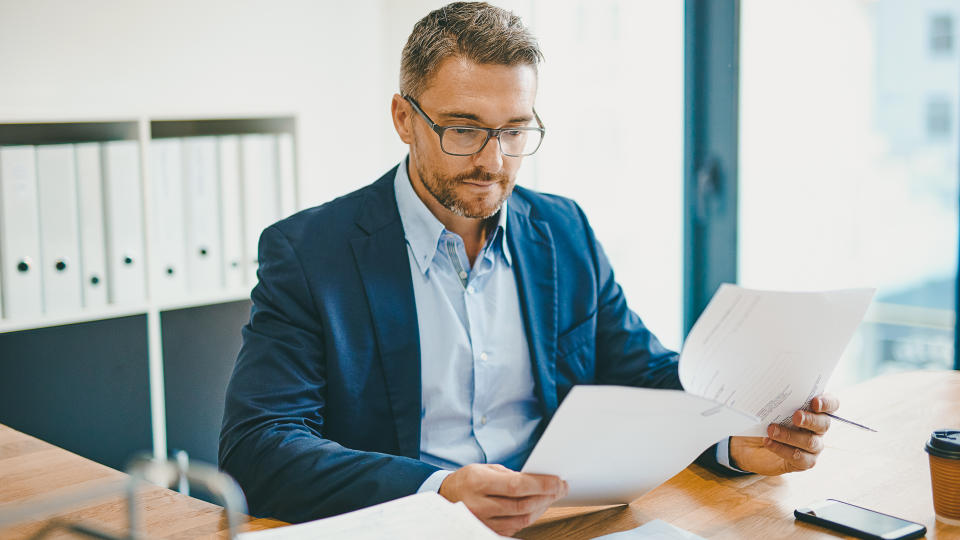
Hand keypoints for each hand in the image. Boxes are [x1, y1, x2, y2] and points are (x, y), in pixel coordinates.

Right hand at [438, 463, 567, 535]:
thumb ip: (509, 475)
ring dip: (541, 507)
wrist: (446, 497)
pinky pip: (515, 527)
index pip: (516, 486)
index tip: (558, 481)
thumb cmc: (468, 480)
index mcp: (478, 483)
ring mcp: (483, 521)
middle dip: (547, 496)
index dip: (541, 485)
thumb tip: (538, 480)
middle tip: (561, 488)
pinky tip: (537, 507)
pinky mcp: (488, 531)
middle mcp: (479, 505)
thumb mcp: (486, 469)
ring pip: (522, 519)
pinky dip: (530, 517)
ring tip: (551, 496)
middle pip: (522, 504)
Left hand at [729, 394, 838, 475]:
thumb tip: (770, 391)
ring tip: (771, 430)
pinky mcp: (803, 462)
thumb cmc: (765, 421)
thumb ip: (778, 400)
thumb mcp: (770, 408)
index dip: (827, 403)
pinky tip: (768, 442)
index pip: (831, 404)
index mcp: (814, 410)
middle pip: (823, 424)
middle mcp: (818, 428)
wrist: (753, 445)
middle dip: (810, 420)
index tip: (815, 402)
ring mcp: (813, 447)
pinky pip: (799, 458)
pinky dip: (782, 449)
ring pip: (810, 442)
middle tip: (796, 416)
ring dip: (790, 435)